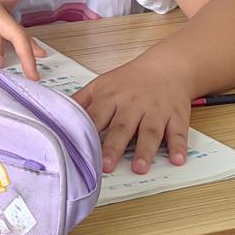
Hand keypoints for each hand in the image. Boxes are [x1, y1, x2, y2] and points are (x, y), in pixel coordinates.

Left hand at [73, 59, 191, 174]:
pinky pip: (179, 133)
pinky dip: (179, 146)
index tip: (80, 149)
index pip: (97, 116)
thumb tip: (55, 111)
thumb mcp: (101, 84)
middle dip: (114, 146)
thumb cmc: (130, 79)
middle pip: (123, 126)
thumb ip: (81, 100)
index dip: (88, 131)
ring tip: (139, 168)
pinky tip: (178, 159)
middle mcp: (134, 105)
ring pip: (150, 131)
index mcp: (112, 97)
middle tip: (106, 165)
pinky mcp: (177, 117)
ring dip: (145, 150)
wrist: (167, 67)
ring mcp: (156, 111)